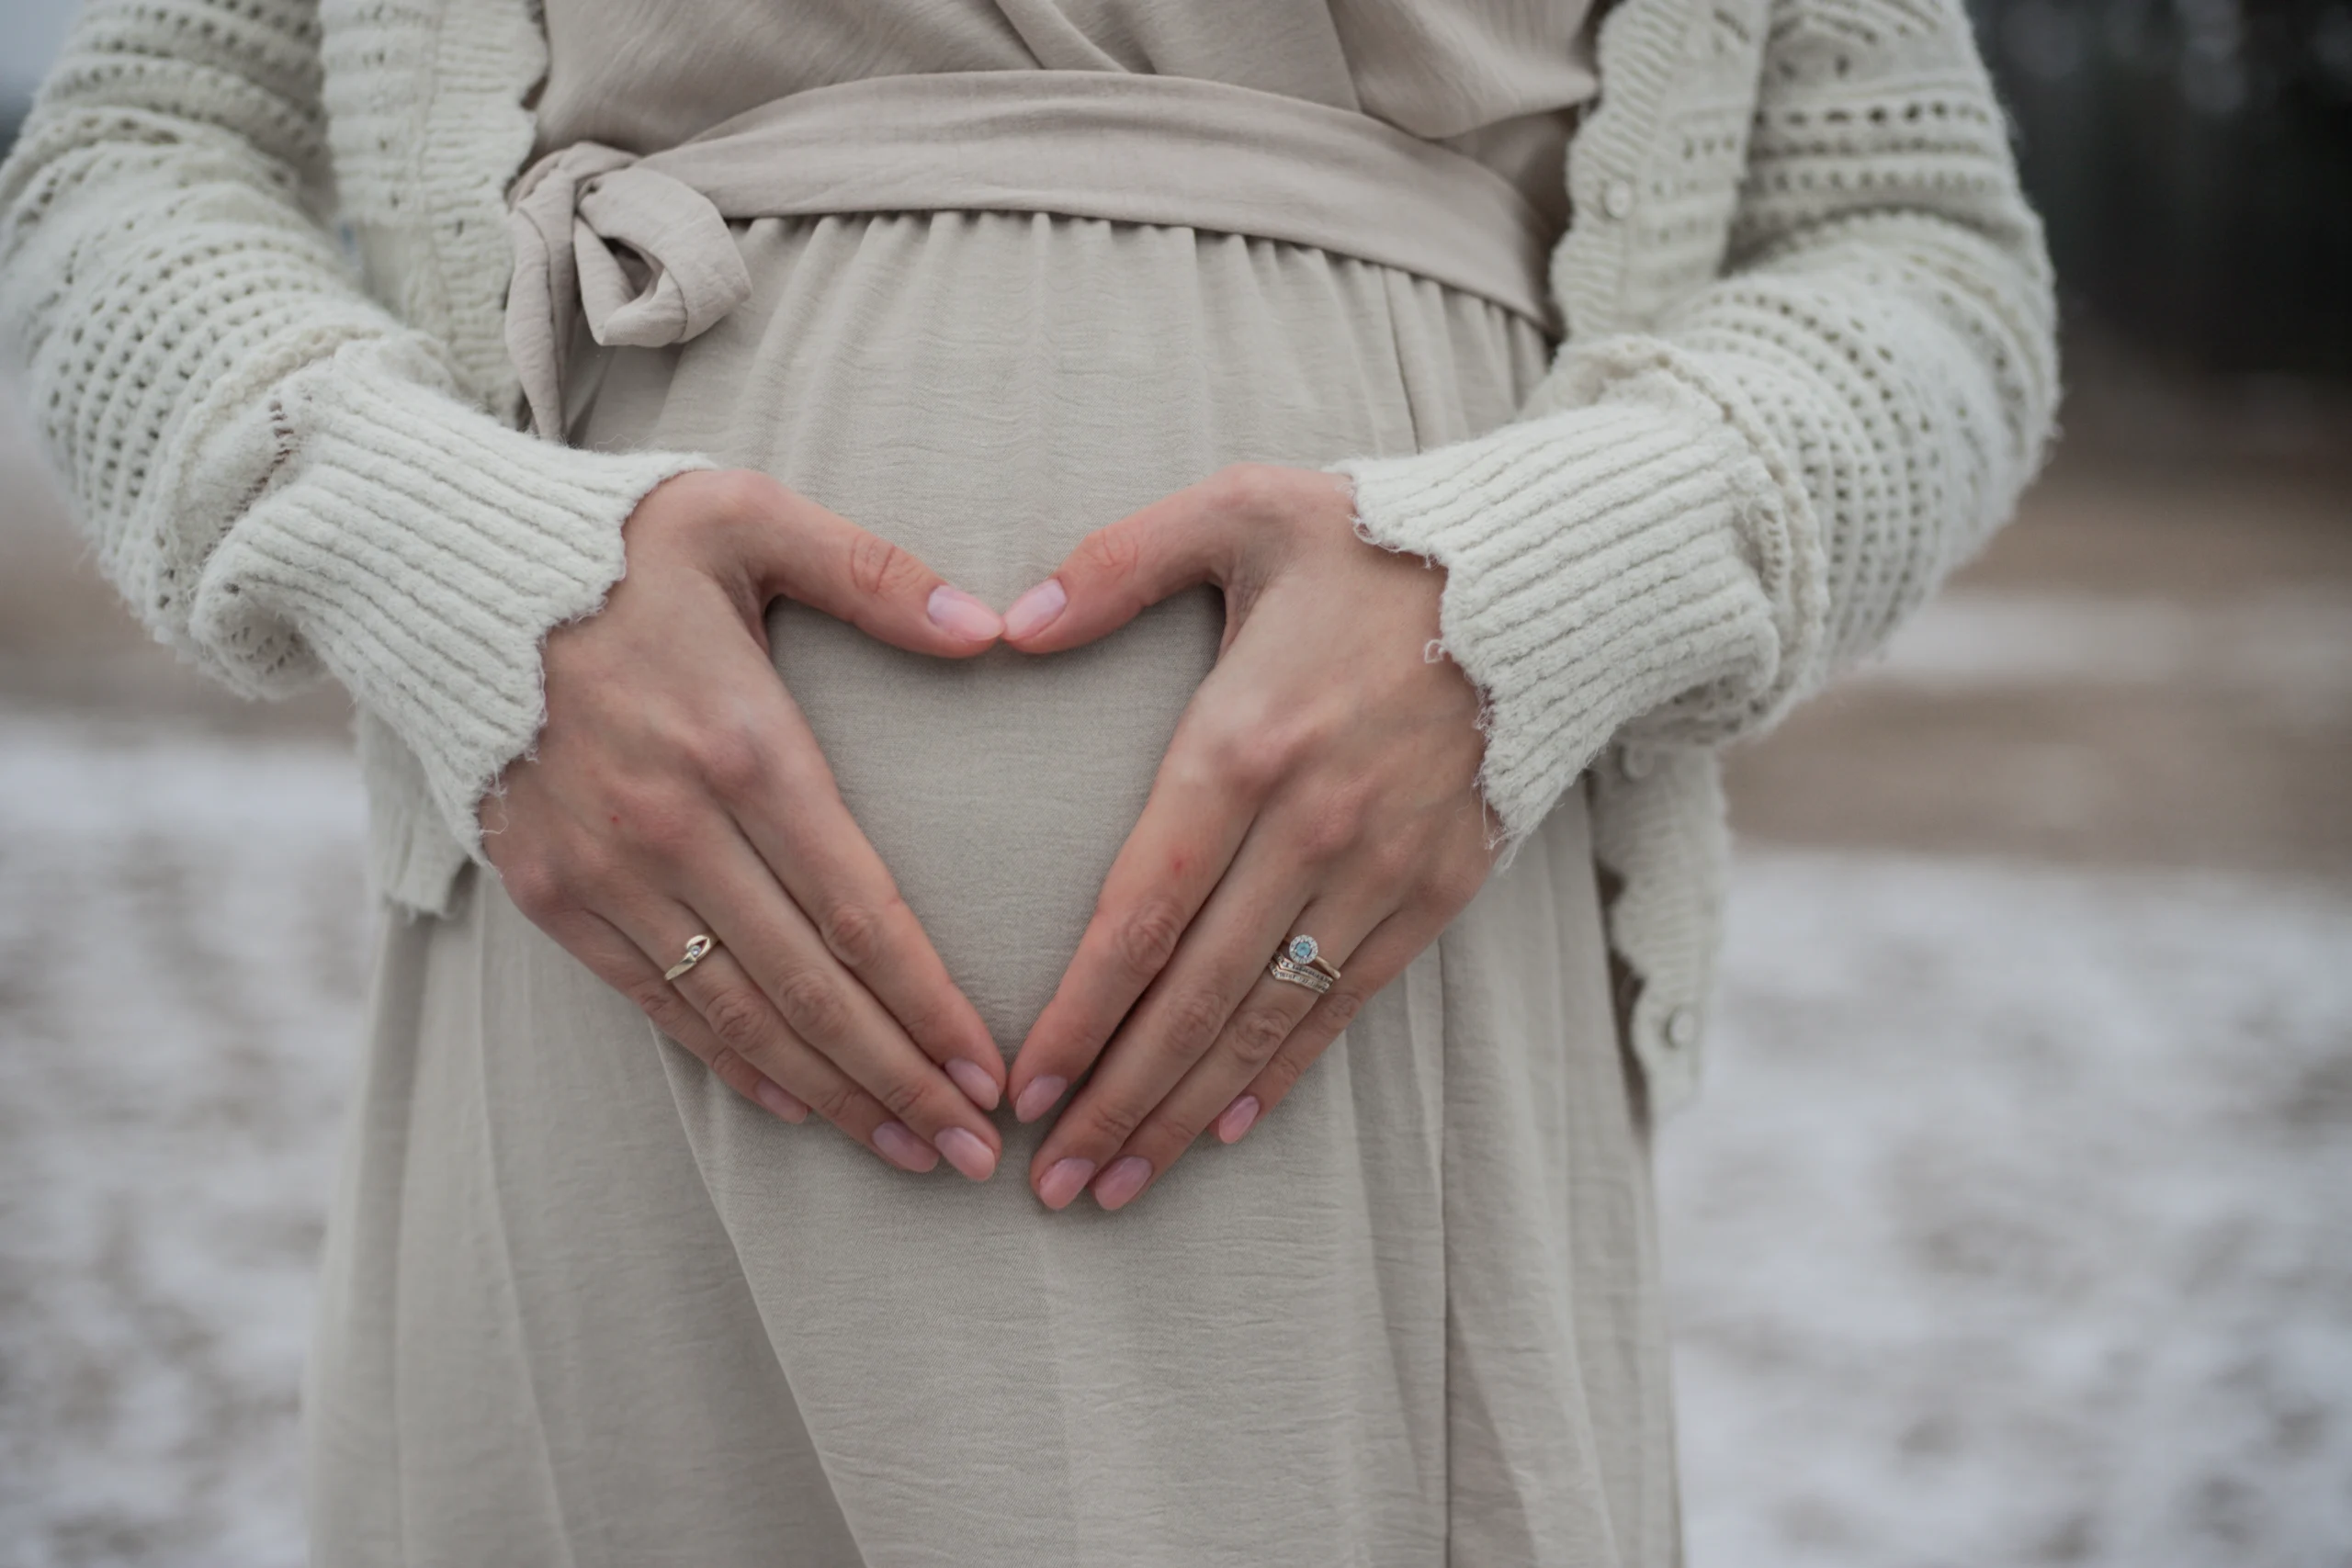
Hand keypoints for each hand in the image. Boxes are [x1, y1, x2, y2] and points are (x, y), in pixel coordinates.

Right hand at [484, 468, 1011, 1180]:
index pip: (862, 910)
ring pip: (738, 1015)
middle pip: (812, 988)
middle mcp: (675, 827)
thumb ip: (873, 571)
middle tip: (971, 1154)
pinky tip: (797, 1106)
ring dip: (830, 1094)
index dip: (931, 1004)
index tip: (993, 1071)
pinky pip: (656, 1002)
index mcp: (744, 745)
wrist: (431, 567)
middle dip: (901, 1080)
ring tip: (907, 1151)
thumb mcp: (745, 516)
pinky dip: (731, 1063)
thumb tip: (990, 627)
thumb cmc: (611, 538)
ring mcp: (605, 871)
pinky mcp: (551, 892)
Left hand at [998, 464, 1495, 1210]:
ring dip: (1186, 1112)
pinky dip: (1284, 1072)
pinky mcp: (1441, 887)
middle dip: (1114, 1099)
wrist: (1555, 571)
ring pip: (1265, 1019)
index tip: (1019, 1088)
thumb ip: (1115, 563)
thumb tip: (1008, 625)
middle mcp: (1311, 825)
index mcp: (1242, 743)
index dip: (1076, 1014)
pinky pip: (1348, 1003)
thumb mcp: (1240, 508)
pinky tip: (1226, 1129)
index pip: (1139, 913)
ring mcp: (1382, 866)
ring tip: (1118, 1184)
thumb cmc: (1376, 538)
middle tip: (1049, 1185)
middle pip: (1192, 996)